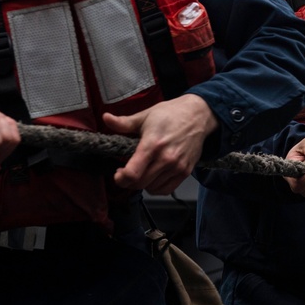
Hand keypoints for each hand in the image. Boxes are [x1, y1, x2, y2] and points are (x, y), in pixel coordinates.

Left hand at [104, 93, 218, 194]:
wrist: (198, 115)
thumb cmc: (171, 114)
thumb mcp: (145, 116)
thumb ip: (123, 122)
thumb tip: (106, 118)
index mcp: (152, 144)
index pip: (133, 173)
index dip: (120, 178)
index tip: (118, 173)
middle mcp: (165, 158)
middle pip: (140, 184)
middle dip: (129, 181)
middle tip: (126, 172)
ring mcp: (177, 167)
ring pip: (152, 188)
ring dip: (143, 184)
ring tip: (142, 171)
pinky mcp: (185, 172)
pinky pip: (166, 190)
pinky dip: (156, 187)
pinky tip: (154, 176)